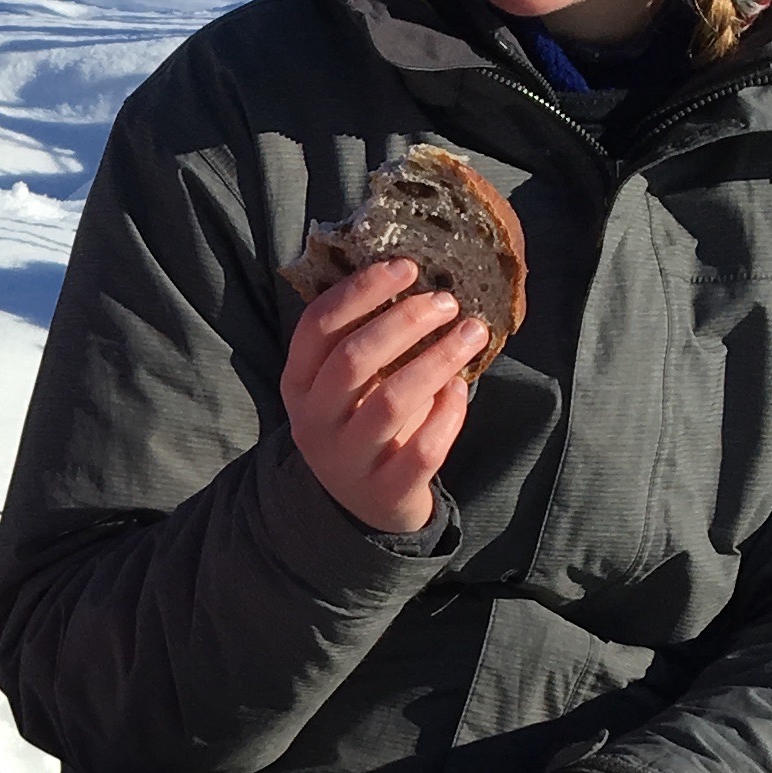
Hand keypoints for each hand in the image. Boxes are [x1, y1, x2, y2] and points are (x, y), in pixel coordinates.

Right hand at [280, 257, 488, 534]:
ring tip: (472, 333)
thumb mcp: (345, 386)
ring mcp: (346, 460)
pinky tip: (461, 389)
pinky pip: (422, 449)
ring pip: (392, 401)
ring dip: (438, 359)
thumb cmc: (361, 424)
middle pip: (353, 359)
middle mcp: (314, 421)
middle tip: (447, 302)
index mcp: (299, 384)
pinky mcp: (384, 491)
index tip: (406, 267)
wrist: (363, 505)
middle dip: (405, 321)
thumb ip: (366, 340)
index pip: (318, 325)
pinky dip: (448, 414)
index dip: (361, 290)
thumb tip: (416, 278)